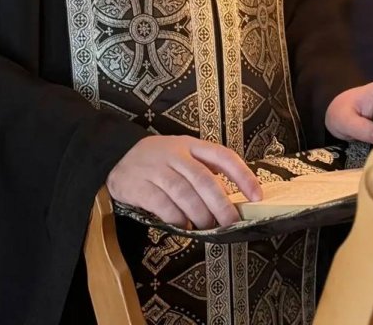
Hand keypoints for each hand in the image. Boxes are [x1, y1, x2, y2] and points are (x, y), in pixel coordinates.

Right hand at [107, 135, 261, 228]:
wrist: (116, 156)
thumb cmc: (158, 160)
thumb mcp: (182, 154)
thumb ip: (203, 171)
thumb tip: (231, 198)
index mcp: (190, 145)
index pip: (222, 155)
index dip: (242, 175)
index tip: (256, 195)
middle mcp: (175, 154)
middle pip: (203, 179)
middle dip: (221, 204)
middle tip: (230, 222)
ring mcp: (157, 169)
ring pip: (185, 193)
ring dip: (200, 214)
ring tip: (207, 227)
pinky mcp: (140, 185)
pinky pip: (163, 204)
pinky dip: (176, 218)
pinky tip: (182, 225)